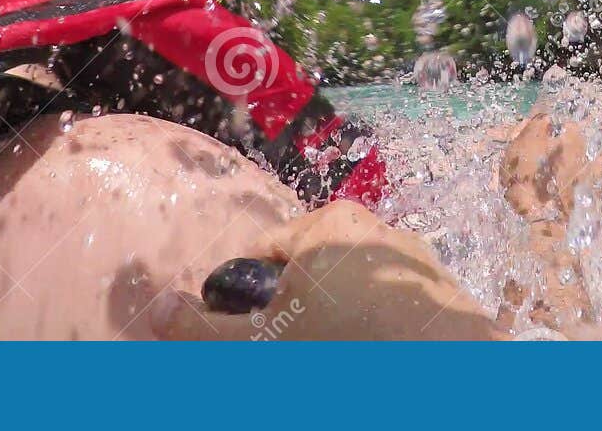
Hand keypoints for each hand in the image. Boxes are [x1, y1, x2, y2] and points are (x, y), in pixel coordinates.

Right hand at [152, 201, 501, 340]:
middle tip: (296, 355)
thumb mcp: (263, 344)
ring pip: (356, 294)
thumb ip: (204, 331)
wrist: (445, 376)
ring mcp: (416, 262)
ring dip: (342, 326)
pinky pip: (395, 311)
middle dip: (298, 315)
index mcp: (328, 225)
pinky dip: (382, 335)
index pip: (263, 252)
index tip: (257, 337)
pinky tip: (375, 359)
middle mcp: (377, 230)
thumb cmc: (346, 348)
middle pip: (312, 273)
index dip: (250, 298)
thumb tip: (154, 312)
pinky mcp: (446, 294)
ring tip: (337, 358)